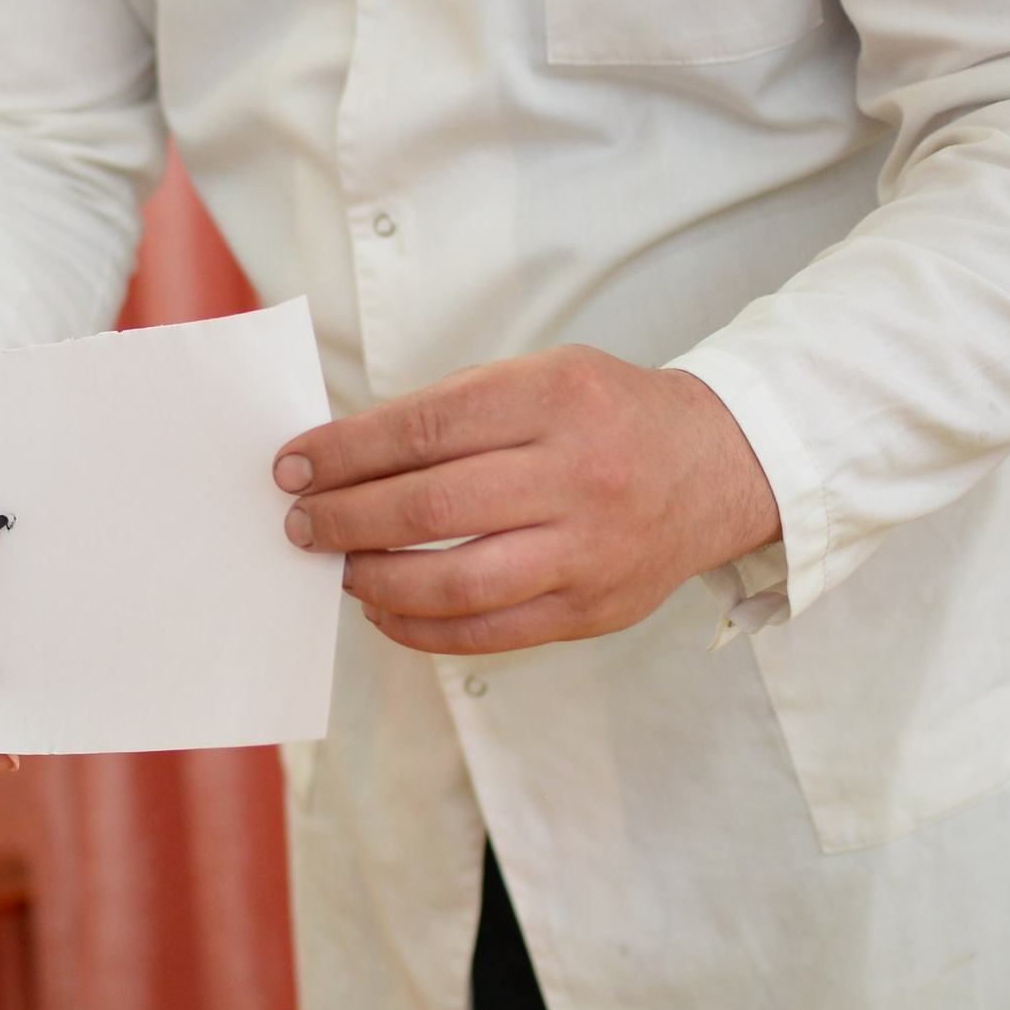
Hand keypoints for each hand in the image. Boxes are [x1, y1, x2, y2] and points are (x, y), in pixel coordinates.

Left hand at [274, 346, 779, 655]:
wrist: (716, 467)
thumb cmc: (604, 416)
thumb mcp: (541, 377)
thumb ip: (453, 412)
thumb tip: (343, 458)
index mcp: (557, 398)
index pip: (425, 428)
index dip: (345, 451)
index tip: (293, 464)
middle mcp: (578, 474)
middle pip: (432, 505)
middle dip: (345, 516)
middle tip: (299, 522)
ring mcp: (589, 549)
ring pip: (455, 580)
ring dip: (375, 578)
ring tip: (337, 566)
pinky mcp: (593, 609)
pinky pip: (487, 632)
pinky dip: (420, 627)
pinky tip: (383, 608)